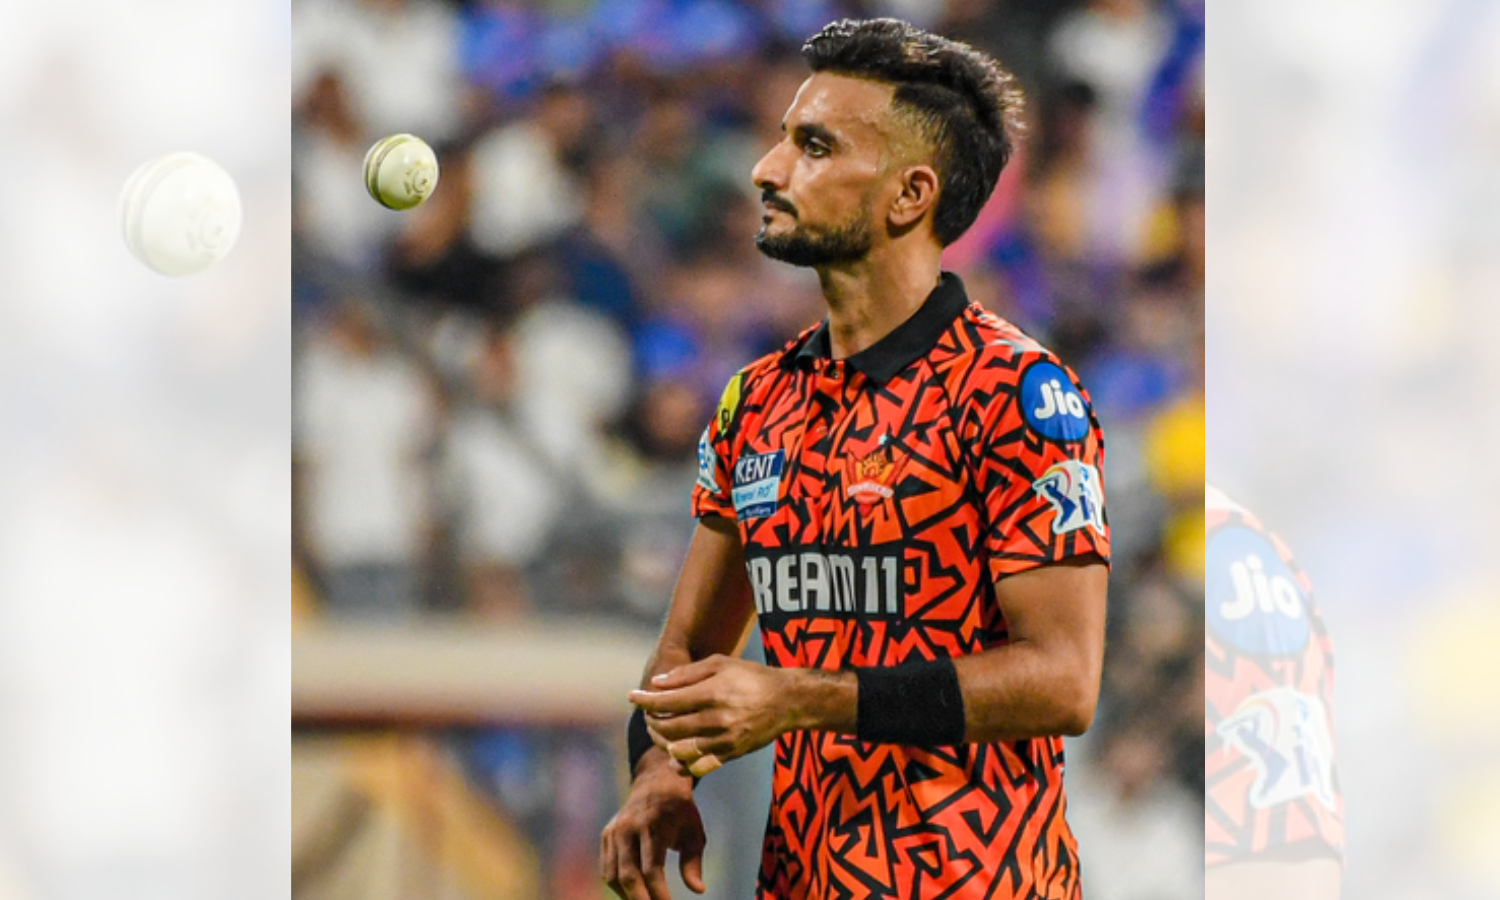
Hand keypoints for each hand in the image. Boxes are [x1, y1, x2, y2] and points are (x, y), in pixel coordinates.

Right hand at [601, 761, 706, 899]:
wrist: (657, 782)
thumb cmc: (681, 812)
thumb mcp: (694, 833)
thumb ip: (693, 863)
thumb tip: (698, 891)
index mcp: (655, 825)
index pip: (652, 869)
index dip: (659, 894)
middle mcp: (630, 827)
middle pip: (629, 875)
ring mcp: (615, 831)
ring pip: (613, 875)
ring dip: (628, 896)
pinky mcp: (606, 834)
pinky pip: (607, 868)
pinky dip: (618, 886)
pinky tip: (633, 894)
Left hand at [630, 655, 792, 775]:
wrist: (787, 701)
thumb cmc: (752, 676)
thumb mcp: (721, 664)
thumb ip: (687, 674)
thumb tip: (656, 683)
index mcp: (713, 694)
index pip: (669, 701)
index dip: (646, 700)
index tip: (632, 696)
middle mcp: (717, 719)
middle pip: (670, 727)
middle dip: (651, 720)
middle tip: (647, 713)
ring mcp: (724, 741)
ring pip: (680, 749)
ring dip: (662, 741)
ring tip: (658, 730)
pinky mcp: (731, 754)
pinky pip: (698, 766)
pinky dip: (681, 763)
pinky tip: (674, 754)